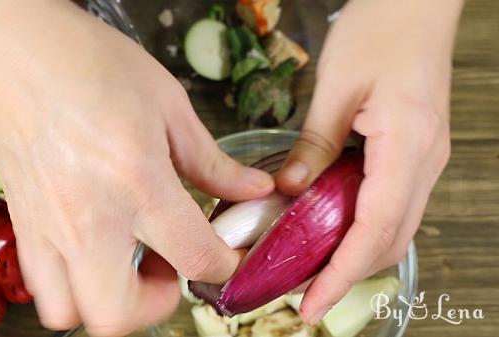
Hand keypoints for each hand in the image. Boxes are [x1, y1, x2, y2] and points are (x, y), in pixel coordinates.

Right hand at [0, 1, 274, 334]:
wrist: (15, 51)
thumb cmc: (90, 64)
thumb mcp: (169, 105)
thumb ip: (212, 161)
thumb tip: (252, 190)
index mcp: (136, 181)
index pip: (194, 256)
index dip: (225, 266)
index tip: (229, 256)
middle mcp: (87, 217)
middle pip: (119, 314)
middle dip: (159, 306)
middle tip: (172, 269)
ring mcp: (46, 228)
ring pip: (70, 313)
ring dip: (109, 304)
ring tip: (130, 264)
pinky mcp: (21, 224)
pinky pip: (42, 286)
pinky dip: (72, 288)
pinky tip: (95, 248)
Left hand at [276, 0, 462, 323]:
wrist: (413, 6)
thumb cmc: (379, 32)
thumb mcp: (334, 90)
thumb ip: (312, 147)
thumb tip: (288, 192)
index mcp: (406, 145)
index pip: (374, 230)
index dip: (341, 274)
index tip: (312, 304)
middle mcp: (425, 162)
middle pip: (389, 239)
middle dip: (347, 274)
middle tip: (304, 294)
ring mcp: (425, 160)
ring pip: (394, 228)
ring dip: (355, 254)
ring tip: (313, 270)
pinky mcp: (414, 155)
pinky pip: (392, 206)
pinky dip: (362, 228)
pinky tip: (332, 230)